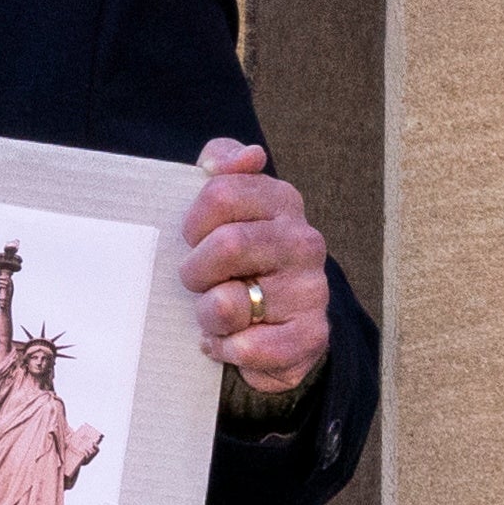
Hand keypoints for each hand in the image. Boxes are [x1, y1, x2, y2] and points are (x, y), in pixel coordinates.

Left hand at [181, 140, 333, 413]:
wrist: (278, 322)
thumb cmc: (237, 256)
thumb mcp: (224, 200)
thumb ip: (224, 160)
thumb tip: (250, 155)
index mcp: (282, 200)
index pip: (219, 195)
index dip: (192, 223)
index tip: (192, 238)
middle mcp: (304, 241)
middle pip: (226, 245)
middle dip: (195, 272)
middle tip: (198, 282)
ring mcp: (311, 289)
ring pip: (229, 303)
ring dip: (207, 316)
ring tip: (214, 315)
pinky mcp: (311, 336)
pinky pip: (250, 347)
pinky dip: (226, 349)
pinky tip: (228, 342)